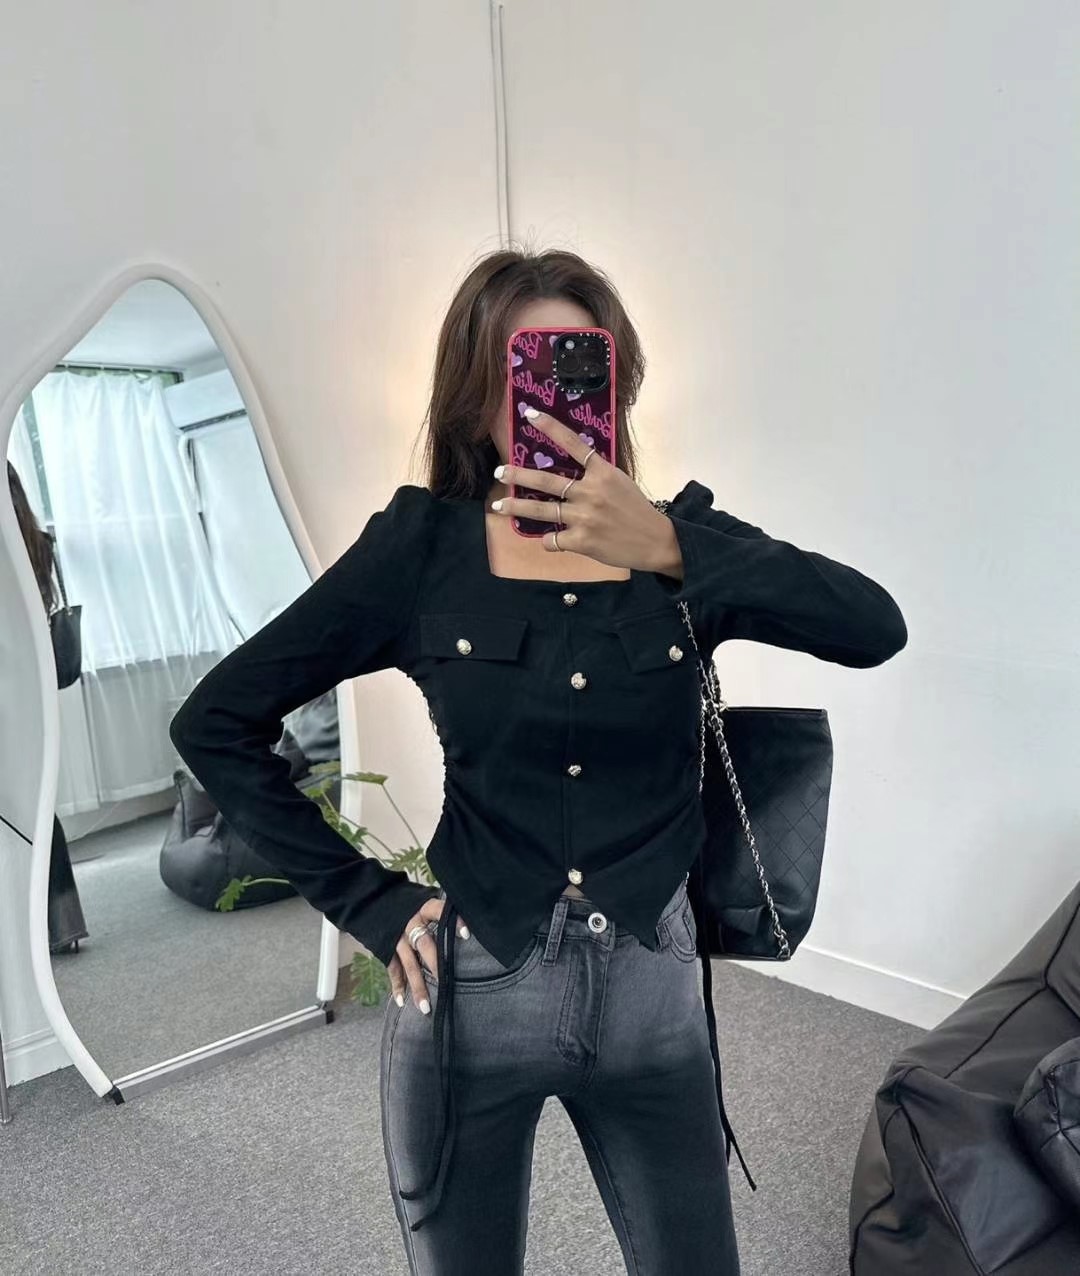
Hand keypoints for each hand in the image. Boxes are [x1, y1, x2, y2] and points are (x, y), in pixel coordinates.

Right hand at [387, 897, 470, 1013]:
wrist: (378, 900)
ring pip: (409, 964)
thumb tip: (475, 918)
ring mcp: (397, 938)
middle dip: (435, 964)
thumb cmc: (414, 904)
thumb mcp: (428, 901)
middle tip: (446, 983)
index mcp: (424, 909)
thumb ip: (446, 911)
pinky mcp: (386, 949)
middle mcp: (410, 924)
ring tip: (426, 1008)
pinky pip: (393, 969)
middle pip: (425, 944)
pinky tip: (402, 1002)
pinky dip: (397, 986)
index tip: (467, 934)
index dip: (453, 921)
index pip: (439, 911)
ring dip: (417, 986)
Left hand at [492, 407, 680, 575]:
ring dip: (517, 506)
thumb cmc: (637, 510)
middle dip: (518, 474)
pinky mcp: (581, 540)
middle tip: (499, 471)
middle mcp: (590, 492)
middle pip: (546, 480)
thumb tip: (574, 469)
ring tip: (498, 505)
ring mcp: (584, 517)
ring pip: (542, 510)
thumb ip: (596, 475)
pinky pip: (553, 539)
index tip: (530, 415)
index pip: (573, 444)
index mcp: (603, 472)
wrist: (656, 541)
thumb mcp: (620, 483)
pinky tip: (549, 541)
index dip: (550, 427)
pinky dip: (548, 541)